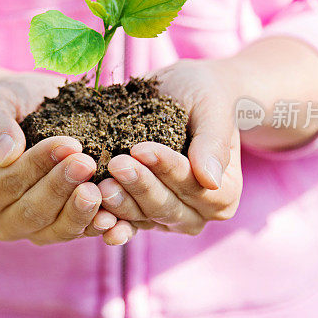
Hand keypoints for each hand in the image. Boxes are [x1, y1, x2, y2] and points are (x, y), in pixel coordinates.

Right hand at [0, 73, 135, 244]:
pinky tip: (114, 215)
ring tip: (100, 189)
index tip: (69, 144)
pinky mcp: (64, 230)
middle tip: (87, 163)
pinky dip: (98, 227)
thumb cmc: (12, 105)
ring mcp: (35, 230)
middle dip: (61, 187)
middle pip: (32, 211)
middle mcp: (3, 219)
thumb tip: (5, 153)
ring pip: (57, 230)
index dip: (38, 165)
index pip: (8, 183)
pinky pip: (80, 234)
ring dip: (80, 211)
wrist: (37, 113)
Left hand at [99, 59, 243, 234]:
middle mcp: (198, 213)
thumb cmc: (204, 97)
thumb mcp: (212, 109)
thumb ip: (213, 143)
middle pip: (166, 206)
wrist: (183, 95)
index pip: (193, 185)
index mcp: (223, 192)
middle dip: (139, 185)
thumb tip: (210, 180)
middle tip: (115, 164)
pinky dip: (109, 221)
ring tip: (99, 186)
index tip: (140, 148)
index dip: (166, 168)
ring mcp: (167, 218)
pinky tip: (93, 216)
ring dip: (120, 204)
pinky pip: (124, 222)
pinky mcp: (140, 216)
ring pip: (142, 217)